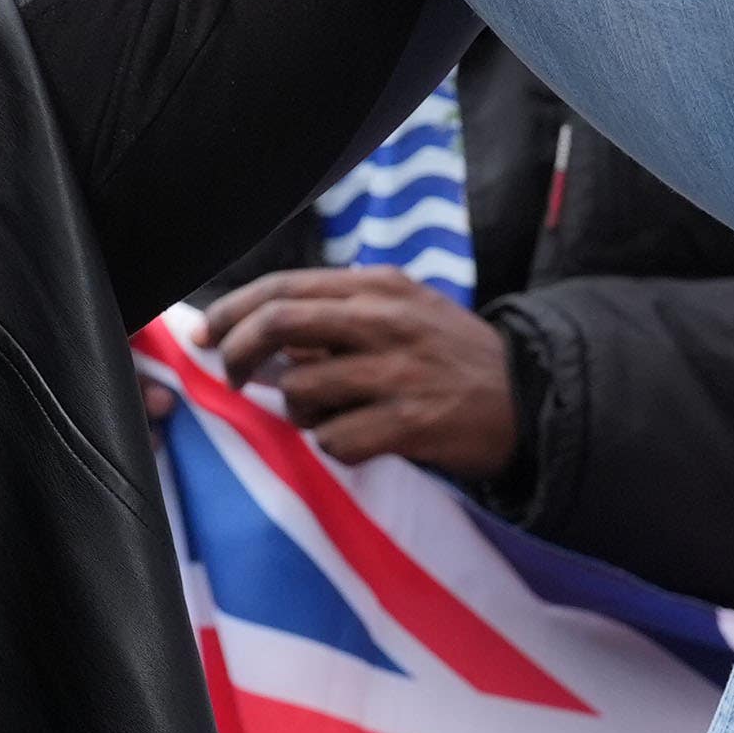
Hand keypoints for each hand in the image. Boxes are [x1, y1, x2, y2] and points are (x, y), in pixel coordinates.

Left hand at [199, 267, 523, 479]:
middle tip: (228, 377)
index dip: (231, 312)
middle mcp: (384, 321)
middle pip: (279, 324)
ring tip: (328, 414)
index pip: (283, 287)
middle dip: (237, 354)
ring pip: (300, 389)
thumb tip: (264, 334)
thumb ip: (341, 315)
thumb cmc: (451, 356)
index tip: (204, 334)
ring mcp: (396, 373)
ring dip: (297, 410)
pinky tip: (359, 440)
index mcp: (378, 287)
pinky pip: (333, 440)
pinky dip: (333, 445)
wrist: (529, 398)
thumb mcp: (404, 312)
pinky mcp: (408, 423)